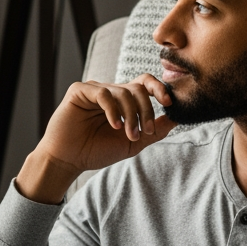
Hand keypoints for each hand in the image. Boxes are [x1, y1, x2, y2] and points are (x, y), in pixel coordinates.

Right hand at [15, 75, 174, 203]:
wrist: (69, 161)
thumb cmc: (96, 152)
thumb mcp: (132, 143)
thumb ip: (154, 131)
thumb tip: (177, 119)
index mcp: (122, 102)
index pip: (145, 84)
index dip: (160, 89)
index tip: (169, 104)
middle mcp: (110, 92)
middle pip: (138, 88)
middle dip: (147, 110)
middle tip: (147, 131)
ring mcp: (94, 89)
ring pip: (123, 91)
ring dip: (131, 115)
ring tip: (128, 134)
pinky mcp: (79, 91)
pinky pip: (103, 93)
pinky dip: (113, 110)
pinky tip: (114, 126)